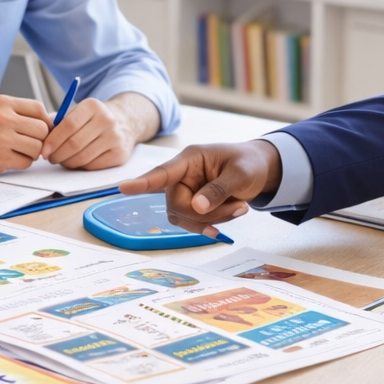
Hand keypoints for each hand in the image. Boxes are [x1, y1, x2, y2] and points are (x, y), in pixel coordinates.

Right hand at [0, 95, 51, 175]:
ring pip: (37, 148)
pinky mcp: (0, 158)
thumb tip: (52, 121)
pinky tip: (10, 158)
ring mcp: (2, 139)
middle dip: (40, 139)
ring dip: (32, 153)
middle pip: (42, 130)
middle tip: (30, 143)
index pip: (39, 109)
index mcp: (3, 103)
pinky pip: (26, 162)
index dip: (46, 121)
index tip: (43, 130)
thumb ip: (19, 113)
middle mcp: (3, 118)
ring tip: (18, 151)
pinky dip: (22, 162)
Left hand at [41, 97, 135, 168]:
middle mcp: (107, 120)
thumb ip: (58, 121)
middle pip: (75, 143)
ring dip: (67, 162)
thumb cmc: (93, 119)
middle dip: (57, 154)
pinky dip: (80, 166)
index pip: (68, 125)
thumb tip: (40, 135)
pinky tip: (76, 162)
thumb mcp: (78, 112)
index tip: (44, 150)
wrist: (125, 122)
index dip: (53, 140)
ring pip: (83, 157)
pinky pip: (93, 165)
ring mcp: (116, 138)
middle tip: (50, 158)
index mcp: (93, 106)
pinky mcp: (120, 154)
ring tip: (61, 160)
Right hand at [117, 141, 282, 236]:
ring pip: (183, 217)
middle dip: (205, 213)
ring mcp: (186, 191)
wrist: (260, 170)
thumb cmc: (249, 163)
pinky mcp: (192, 205)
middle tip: (238, 208)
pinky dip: (213, 223)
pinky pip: (193, 222)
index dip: (143, 182)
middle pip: (176, 204)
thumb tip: (197, 207)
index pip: (162, 172)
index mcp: (190, 159)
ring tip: (239, 208)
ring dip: (212, 219)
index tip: (123, 188)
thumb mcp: (241, 173)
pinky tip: (232, 214)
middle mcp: (183, 175)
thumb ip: (219, 189)